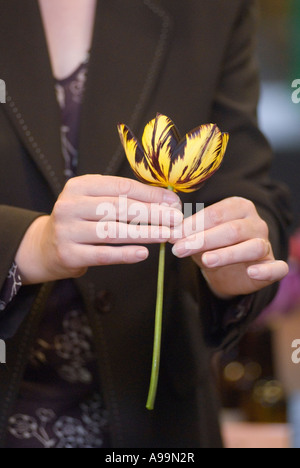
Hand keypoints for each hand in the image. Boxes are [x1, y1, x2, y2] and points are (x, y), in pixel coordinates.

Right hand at [16, 175, 181, 283]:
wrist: (45, 247)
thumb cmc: (79, 222)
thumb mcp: (93, 201)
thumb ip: (120, 198)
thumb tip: (163, 200)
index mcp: (79, 186)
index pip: (121, 187)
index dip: (150, 194)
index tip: (173, 202)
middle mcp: (70, 205)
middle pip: (119, 208)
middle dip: (152, 213)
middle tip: (176, 219)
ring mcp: (67, 230)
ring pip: (113, 230)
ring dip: (144, 233)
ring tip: (166, 235)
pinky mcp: (68, 254)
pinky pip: (103, 254)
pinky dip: (125, 254)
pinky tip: (143, 253)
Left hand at [170, 197, 288, 298]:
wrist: (228, 272)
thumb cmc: (213, 247)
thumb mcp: (197, 237)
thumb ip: (187, 232)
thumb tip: (169, 231)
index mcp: (238, 207)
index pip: (216, 213)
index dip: (193, 225)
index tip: (173, 236)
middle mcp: (256, 223)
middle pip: (232, 229)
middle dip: (203, 240)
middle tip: (179, 250)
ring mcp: (266, 244)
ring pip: (252, 247)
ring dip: (228, 254)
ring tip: (206, 261)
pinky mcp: (273, 266)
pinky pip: (277, 268)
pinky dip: (266, 270)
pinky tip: (252, 272)